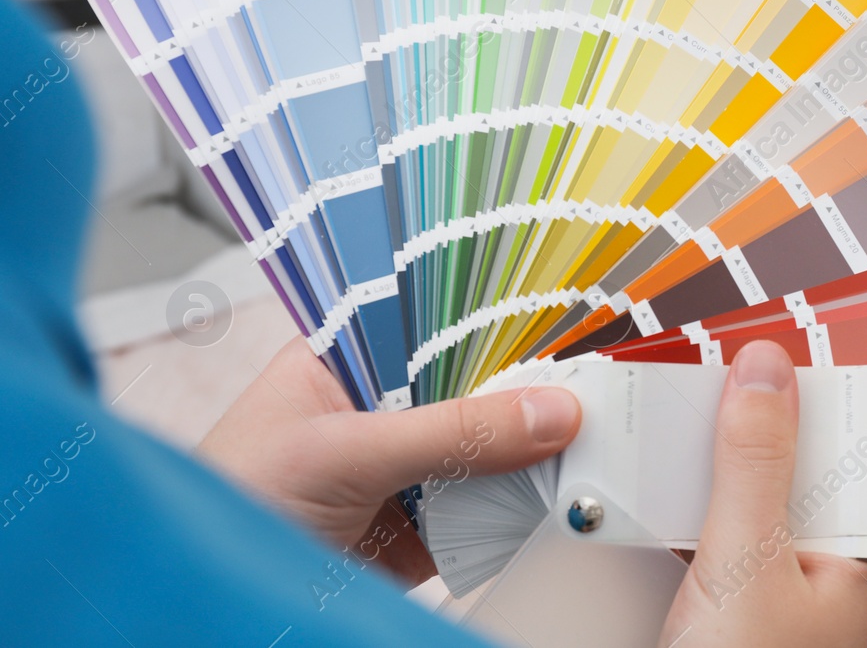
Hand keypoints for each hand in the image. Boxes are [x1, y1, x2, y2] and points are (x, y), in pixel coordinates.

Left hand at [197, 338, 580, 586]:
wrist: (202, 610)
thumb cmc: (234, 505)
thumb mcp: (345, 454)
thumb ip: (452, 433)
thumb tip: (553, 411)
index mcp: (347, 358)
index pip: (438, 322)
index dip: (501, 319)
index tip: (571, 317)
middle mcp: (379, 408)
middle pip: (473, 387)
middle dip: (530, 390)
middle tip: (603, 384)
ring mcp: (401, 473)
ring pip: (487, 450)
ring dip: (534, 453)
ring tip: (601, 439)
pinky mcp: (419, 534)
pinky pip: (485, 512)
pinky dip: (522, 512)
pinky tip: (562, 498)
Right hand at [658, 340, 866, 646]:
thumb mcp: (748, 563)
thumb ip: (754, 468)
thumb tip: (765, 377)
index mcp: (864, 558)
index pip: (853, 450)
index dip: (818, 397)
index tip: (776, 353)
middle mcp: (833, 569)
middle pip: (800, 466)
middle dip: (760, 423)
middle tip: (723, 373)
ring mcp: (784, 585)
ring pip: (756, 496)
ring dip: (720, 465)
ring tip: (686, 418)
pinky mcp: (740, 601)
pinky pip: (723, 529)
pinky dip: (694, 505)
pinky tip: (668, 485)